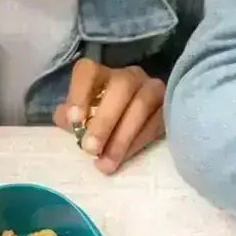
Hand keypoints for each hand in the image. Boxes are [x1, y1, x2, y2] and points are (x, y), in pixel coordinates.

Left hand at [54, 59, 165, 173]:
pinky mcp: (167, 109)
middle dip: (105, 120)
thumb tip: (67, 121)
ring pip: (141, 106)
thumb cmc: (101, 122)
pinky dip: (138, 142)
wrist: (134, 131)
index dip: (80, 93)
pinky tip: (124, 158)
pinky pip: (155, 123)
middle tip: (91, 149)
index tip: (75, 120)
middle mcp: (129, 76)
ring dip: (122, 137)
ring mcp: (152, 90)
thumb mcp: (81, 118)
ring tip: (107, 163)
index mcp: (101, 74)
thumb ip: (69, 118)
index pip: (89, 72)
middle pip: (121, 87)